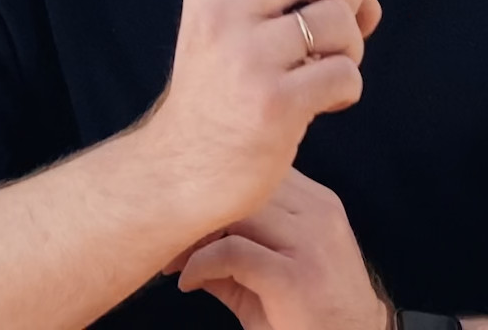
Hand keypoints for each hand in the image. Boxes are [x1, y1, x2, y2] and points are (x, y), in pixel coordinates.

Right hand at [137, 0, 383, 227]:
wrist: (177, 172)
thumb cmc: (216, 101)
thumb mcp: (236, 39)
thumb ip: (298, 9)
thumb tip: (371, 4)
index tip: (317, 2)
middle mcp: (222, 12)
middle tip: (334, 35)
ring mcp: (246, 57)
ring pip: (338, 19)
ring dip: (349, 49)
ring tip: (326, 75)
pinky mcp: (273, 103)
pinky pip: (345, 74)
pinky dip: (347, 90)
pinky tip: (323, 106)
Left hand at [169, 169, 390, 329]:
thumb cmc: (313, 315)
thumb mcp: (273, 274)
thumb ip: (232, 250)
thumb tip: (179, 238)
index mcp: (315, 203)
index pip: (255, 172)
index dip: (214, 189)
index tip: (184, 215)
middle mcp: (317, 212)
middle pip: (242, 187)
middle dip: (199, 210)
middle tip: (170, 240)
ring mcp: (310, 243)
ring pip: (236, 212)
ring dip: (196, 235)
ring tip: (177, 261)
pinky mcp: (296, 276)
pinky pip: (233, 252)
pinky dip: (201, 264)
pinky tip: (189, 281)